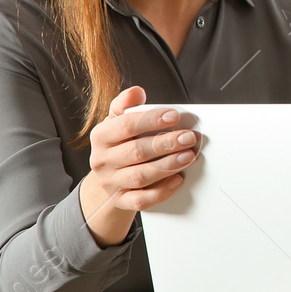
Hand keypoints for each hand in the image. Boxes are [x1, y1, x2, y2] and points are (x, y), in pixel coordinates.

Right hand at [80, 86, 200, 244]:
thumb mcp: (117, 122)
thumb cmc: (119, 145)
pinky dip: (160, 191)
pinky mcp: (120, 201)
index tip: (175, 116)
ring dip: (167, 166)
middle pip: (136, 152)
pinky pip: (141, 200)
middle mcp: (102, 160)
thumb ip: (126, 105)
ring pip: (140, 176)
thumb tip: (136, 91)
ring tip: (189, 156)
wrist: (108, 180)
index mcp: (101, 136)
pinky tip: (178, 180)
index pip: (126, 126)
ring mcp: (111, 182)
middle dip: (165, 144)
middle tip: (189, 137)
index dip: (151, 120)